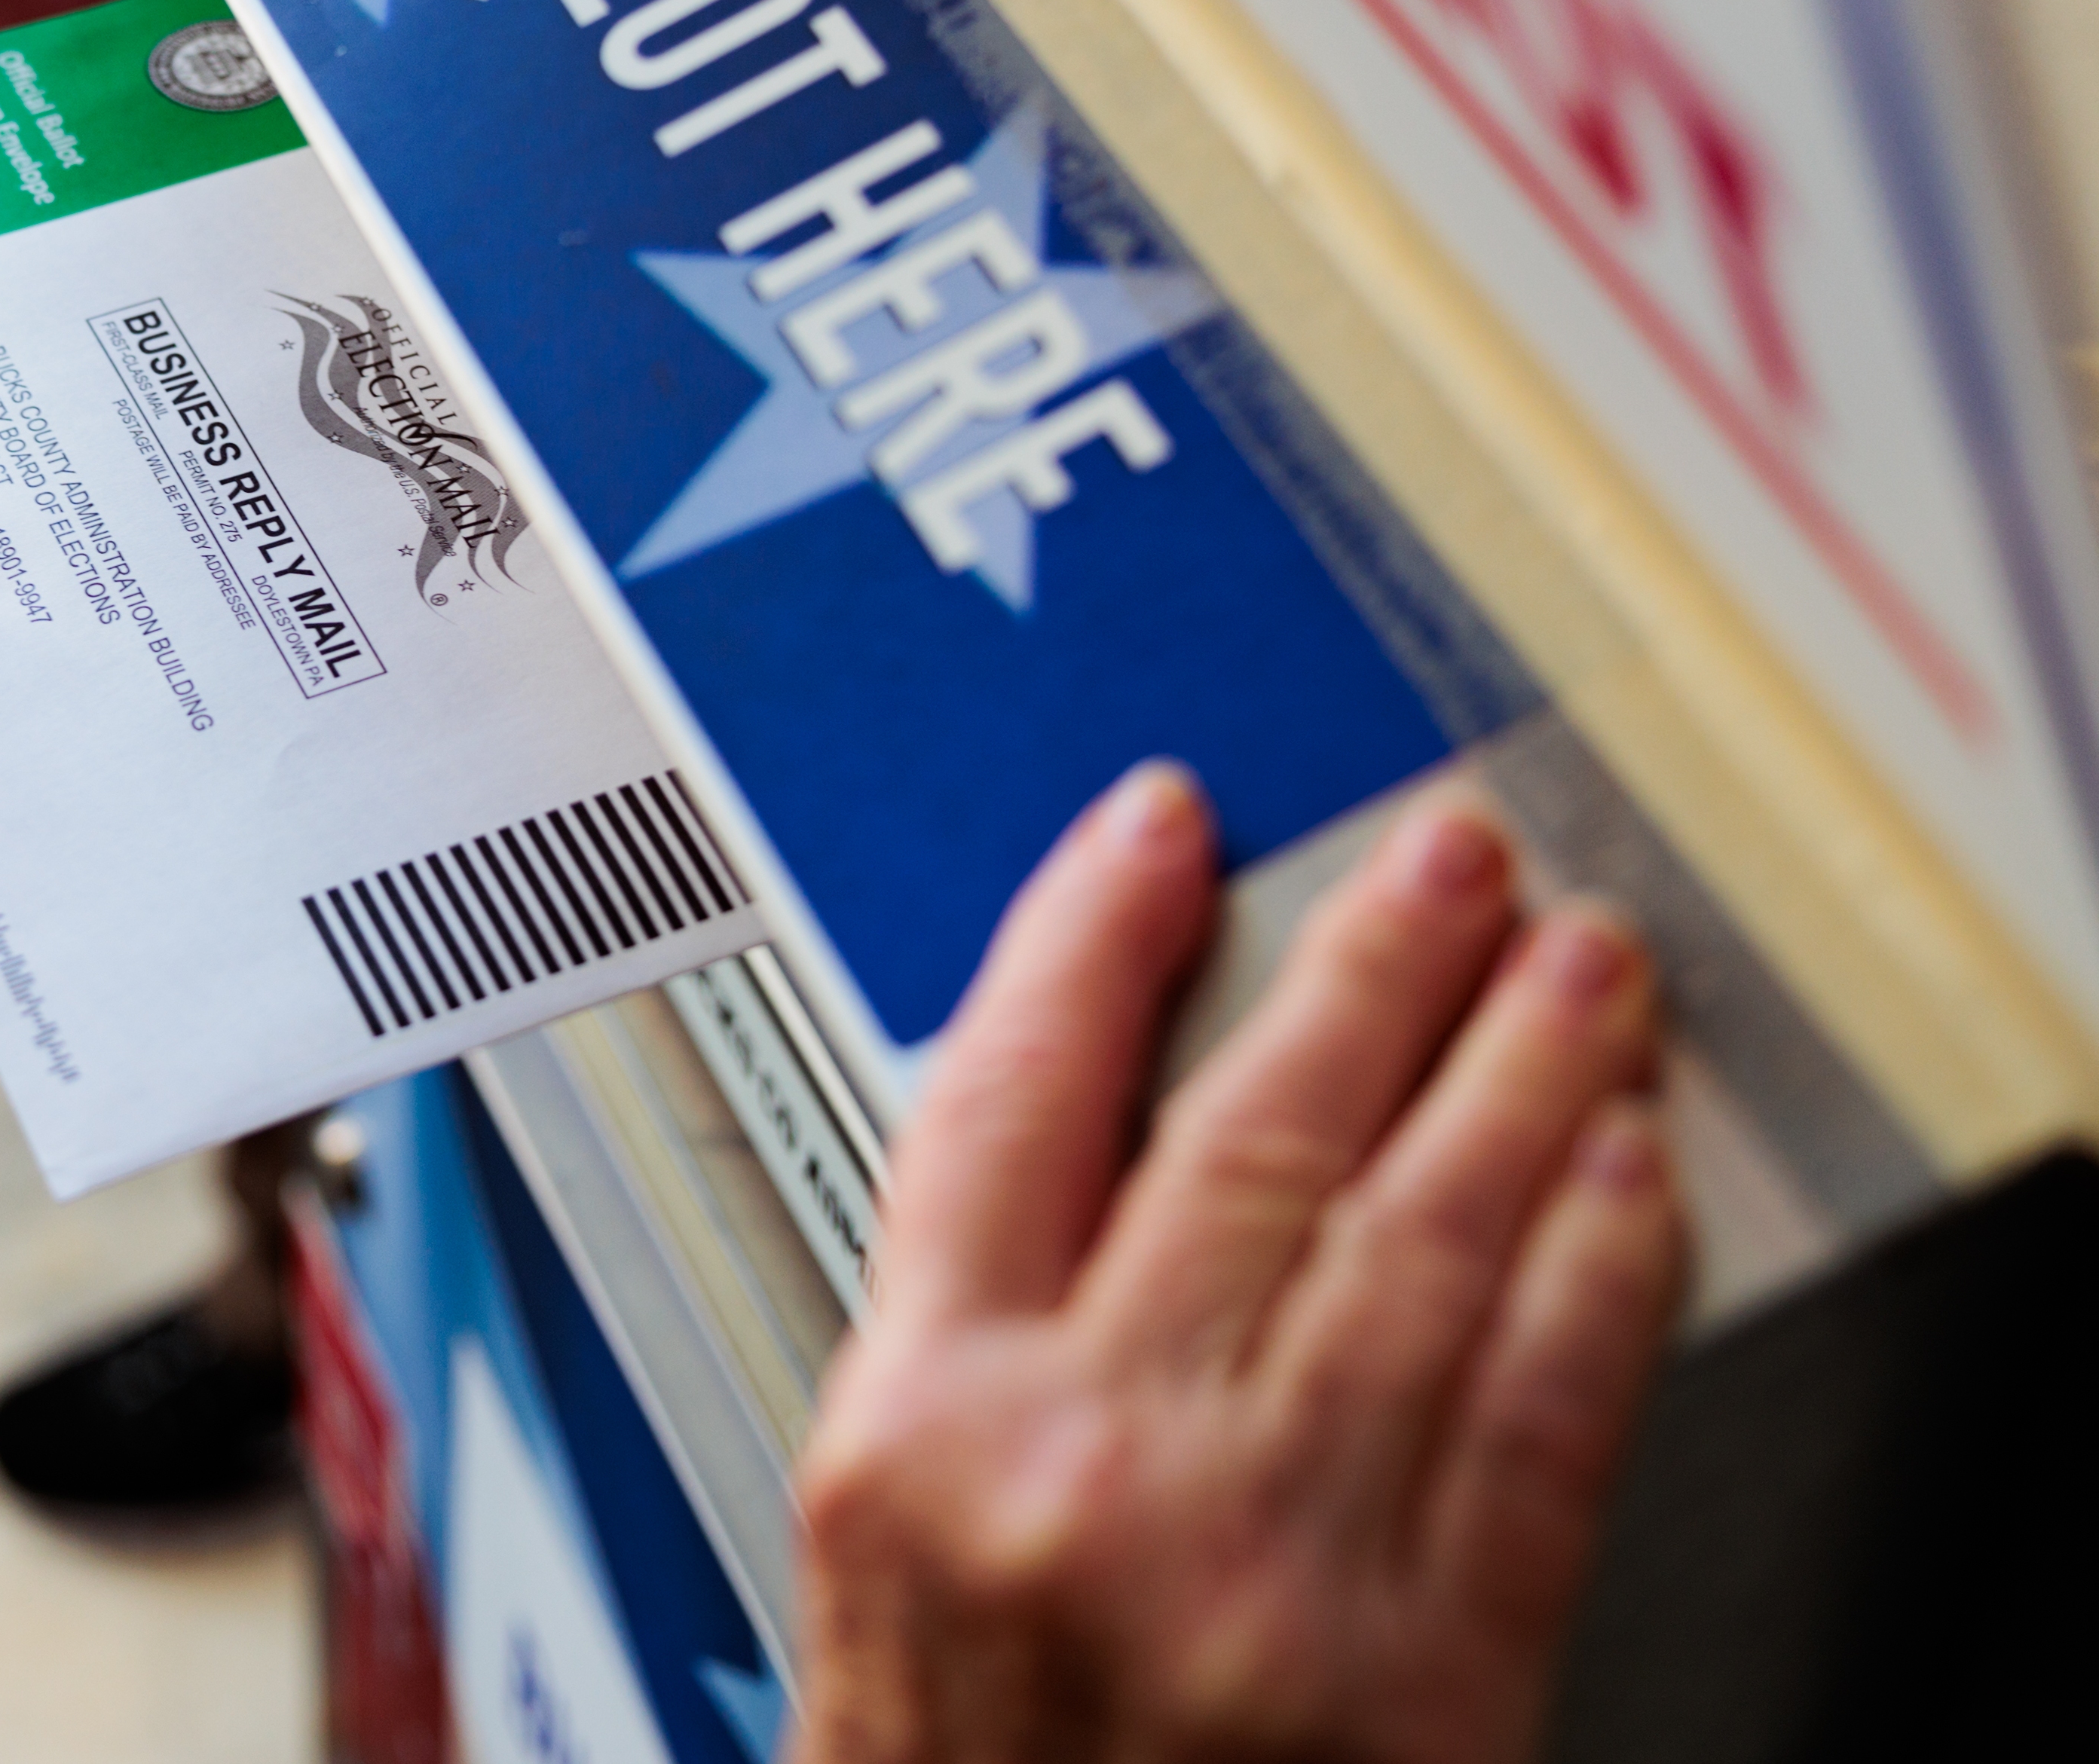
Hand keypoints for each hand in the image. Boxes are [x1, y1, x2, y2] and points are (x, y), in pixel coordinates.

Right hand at [788, 766, 1684, 1763]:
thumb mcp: (884, 1530)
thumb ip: (983, 1329)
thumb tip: (1113, 1118)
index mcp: (921, 1428)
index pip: (1005, 1101)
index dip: (1088, 936)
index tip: (1160, 828)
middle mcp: (1090, 1472)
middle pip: (1252, 1143)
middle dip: (1368, 967)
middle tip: (1445, 858)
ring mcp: (1270, 1569)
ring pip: (1420, 1245)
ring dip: (1519, 1077)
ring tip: (1573, 966)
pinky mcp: (1431, 1678)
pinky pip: (1541, 1420)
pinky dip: (1595, 1275)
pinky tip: (1622, 1172)